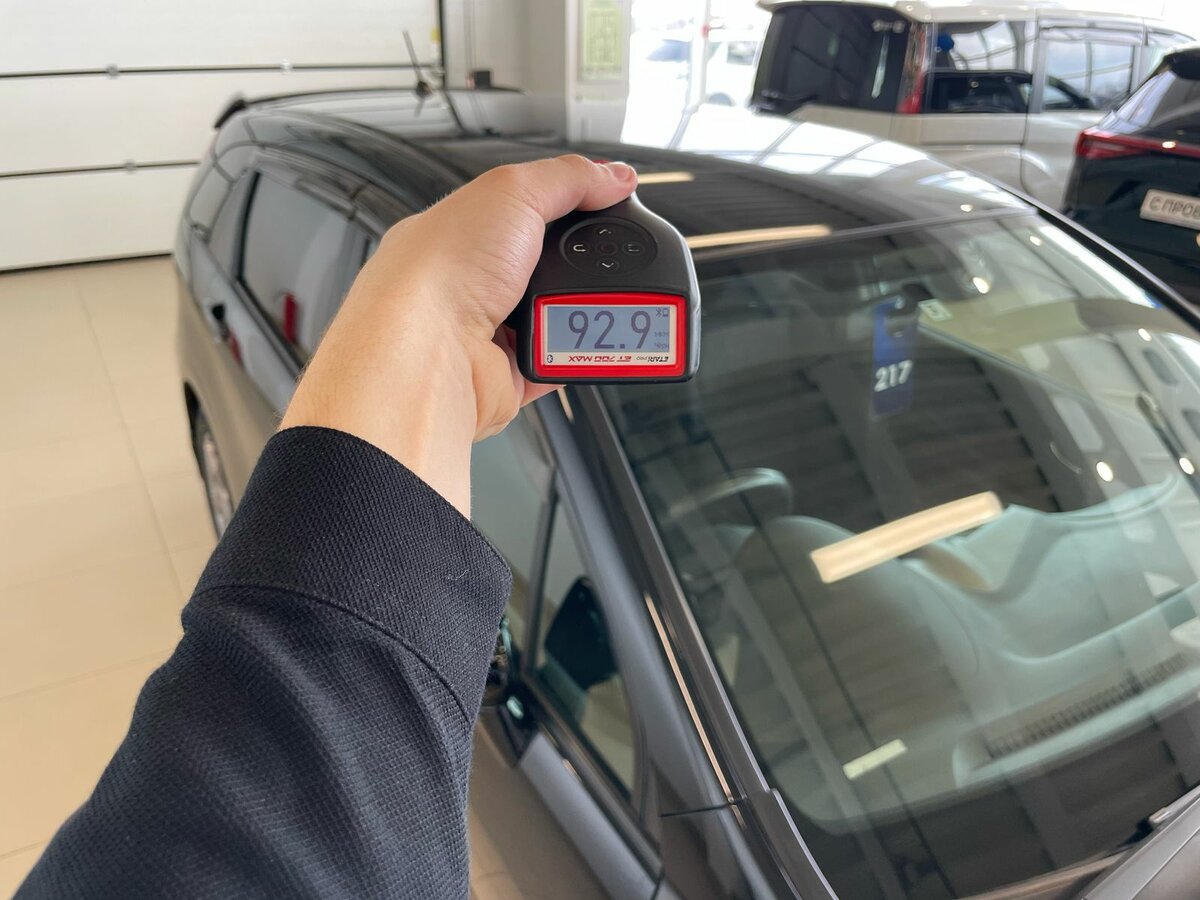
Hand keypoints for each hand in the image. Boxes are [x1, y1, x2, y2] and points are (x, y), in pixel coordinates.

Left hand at [279, 155, 637, 514]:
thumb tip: (614, 177)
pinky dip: (574, 357)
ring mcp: (485, 332)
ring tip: (585, 300)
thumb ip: (569, 179)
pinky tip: (577, 342)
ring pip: (555, 317)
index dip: (564, 207)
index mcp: (459, 232)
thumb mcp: (513, 192)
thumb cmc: (440, 271)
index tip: (607, 206)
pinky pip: (557, 365)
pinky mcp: (504, 377)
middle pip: (543, 266)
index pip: (521, 210)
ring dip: (577, 310)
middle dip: (577, 264)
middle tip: (602, 261)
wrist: (426, 353)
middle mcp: (467, 283)